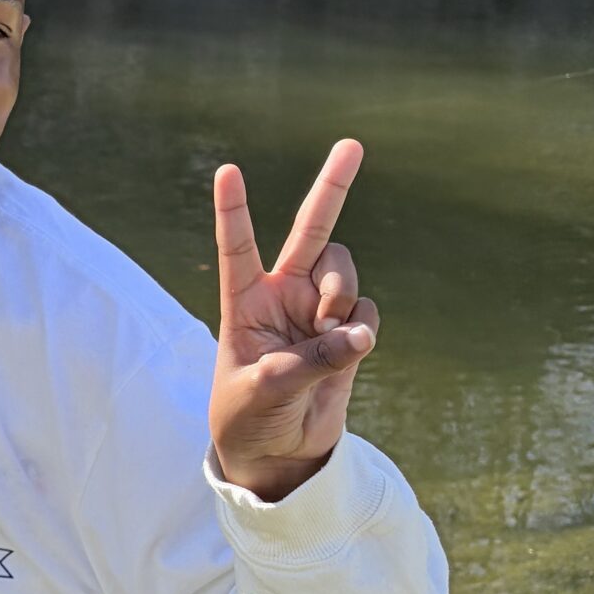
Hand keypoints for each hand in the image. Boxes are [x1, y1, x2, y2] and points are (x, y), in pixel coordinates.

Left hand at [208, 140, 379, 500]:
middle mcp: (282, 295)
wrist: (276, 451)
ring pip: (344, 272)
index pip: (237, 247)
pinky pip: (366, 312)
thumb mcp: (266, 390)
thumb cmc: (248, 416)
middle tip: (352, 143)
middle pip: (310, 231)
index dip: (234, 209)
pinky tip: (347, 350)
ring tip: (327, 329)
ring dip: (342, 294)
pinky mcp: (346, 332)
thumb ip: (311, 360)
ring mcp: (316, 310)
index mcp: (243, 301)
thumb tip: (359, 334)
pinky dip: (361, 328)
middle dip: (332, 187)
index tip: (227, 170)